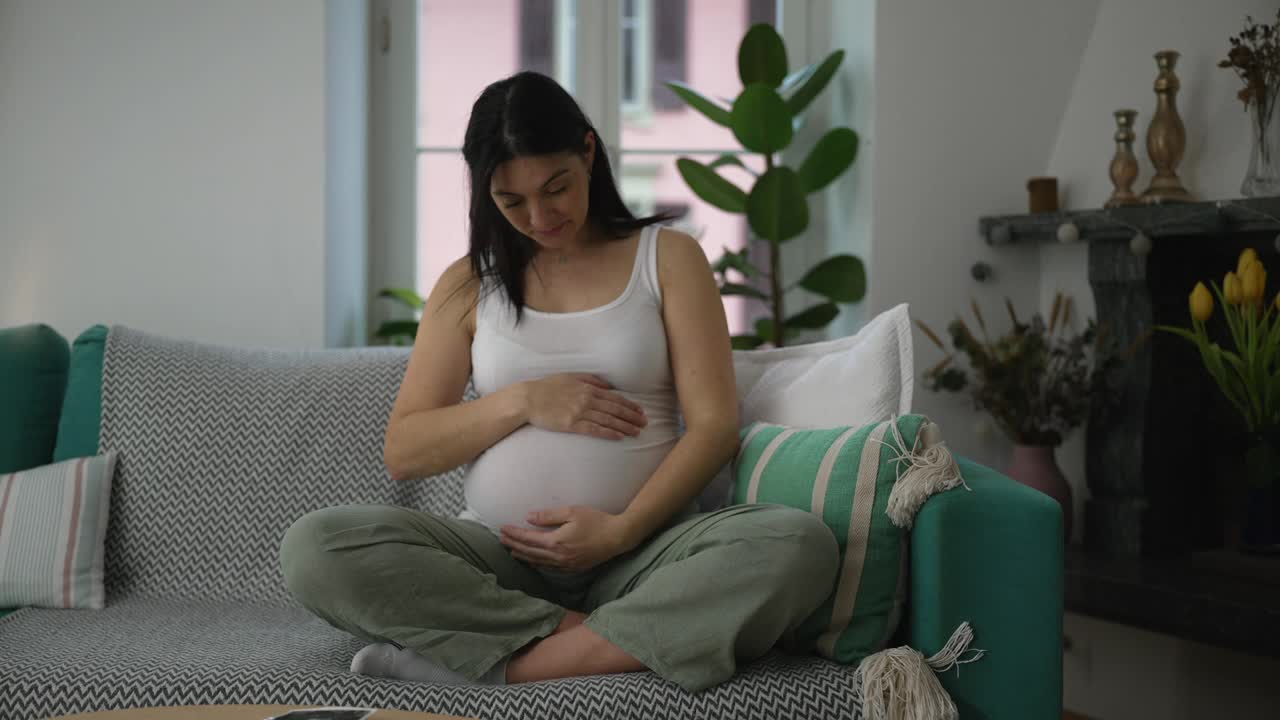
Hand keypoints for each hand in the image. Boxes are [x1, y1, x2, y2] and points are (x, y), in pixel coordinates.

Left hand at [500, 506, 636, 572]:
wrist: (617, 537)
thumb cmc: (596, 521)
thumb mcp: (572, 512)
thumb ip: (549, 516)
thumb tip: (528, 517)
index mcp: (556, 542)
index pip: (528, 539)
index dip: (514, 534)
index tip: (503, 529)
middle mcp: (558, 556)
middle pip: (530, 552)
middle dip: (514, 545)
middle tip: (501, 539)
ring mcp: (565, 565)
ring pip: (538, 562)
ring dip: (523, 556)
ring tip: (512, 552)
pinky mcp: (572, 568)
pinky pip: (549, 568)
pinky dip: (537, 564)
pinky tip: (533, 561)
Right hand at [521, 374, 646, 439]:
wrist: (528, 399)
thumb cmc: (548, 387)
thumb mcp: (571, 377)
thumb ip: (591, 380)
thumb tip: (608, 386)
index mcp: (588, 388)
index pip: (614, 398)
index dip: (630, 405)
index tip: (641, 411)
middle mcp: (587, 400)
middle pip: (615, 409)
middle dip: (632, 417)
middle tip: (645, 423)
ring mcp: (580, 412)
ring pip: (608, 420)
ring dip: (624, 426)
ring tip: (636, 432)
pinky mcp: (572, 425)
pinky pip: (594, 430)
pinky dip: (608, 433)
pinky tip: (619, 437)